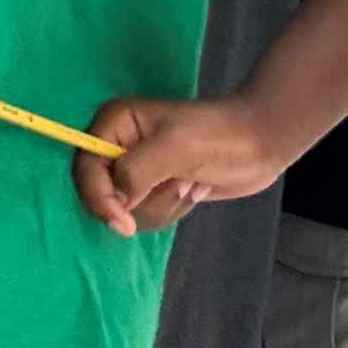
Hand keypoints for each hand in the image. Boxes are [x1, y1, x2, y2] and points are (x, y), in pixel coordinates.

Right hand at [73, 91, 289, 238]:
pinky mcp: (155, 187)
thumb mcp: (174, 148)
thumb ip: (135, 172)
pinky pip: (146, 214)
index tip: (123, 223)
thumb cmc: (218, 136)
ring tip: (190, 184)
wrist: (261, 142)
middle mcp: (118, 146)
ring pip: (126, 210)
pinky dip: (171, 209)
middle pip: (102, 194)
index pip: (86, 169)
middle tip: (177, 188)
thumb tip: (115, 204)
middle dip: (140, 201)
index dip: (99, 198)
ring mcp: (137, 169)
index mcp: (114, 125)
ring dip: (161, 206)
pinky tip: (193, 190)